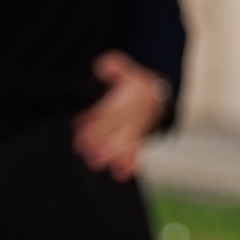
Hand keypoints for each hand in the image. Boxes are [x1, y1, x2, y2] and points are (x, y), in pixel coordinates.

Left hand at [73, 50, 166, 179]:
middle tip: (87, 153)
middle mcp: (134, 117)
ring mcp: (139, 130)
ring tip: (96, 164)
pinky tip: (121, 175)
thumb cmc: (136, 83)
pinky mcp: (141, 140)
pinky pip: (139, 152)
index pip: (110, 110)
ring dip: (112, 155)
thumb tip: (101, 65)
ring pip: (126, 144)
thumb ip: (114, 66)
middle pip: (117, 130)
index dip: (96, 119)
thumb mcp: (127, 70)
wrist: (159, 95)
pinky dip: (131, 164)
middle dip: (102, 142)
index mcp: (130, 99)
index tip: (80, 128)